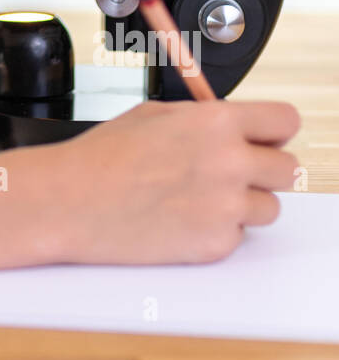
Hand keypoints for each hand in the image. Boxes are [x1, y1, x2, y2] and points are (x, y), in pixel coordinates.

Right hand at [19, 98, 301, 267]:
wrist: (71, 201)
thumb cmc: (103, 156)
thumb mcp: (155, 114)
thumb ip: (205, 119)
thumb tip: (233, 126)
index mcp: (216, 122)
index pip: (285, 120)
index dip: (275, 131)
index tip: (267, 138)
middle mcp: (229, 163)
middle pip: (288, 169)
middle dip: (264, 170)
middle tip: (233, 173)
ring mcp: (225, 207)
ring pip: (269, 208)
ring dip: (244, 204)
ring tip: (200, 198)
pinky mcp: (215, 244)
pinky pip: (238, 237)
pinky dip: (216, 230)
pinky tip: (180, 218)